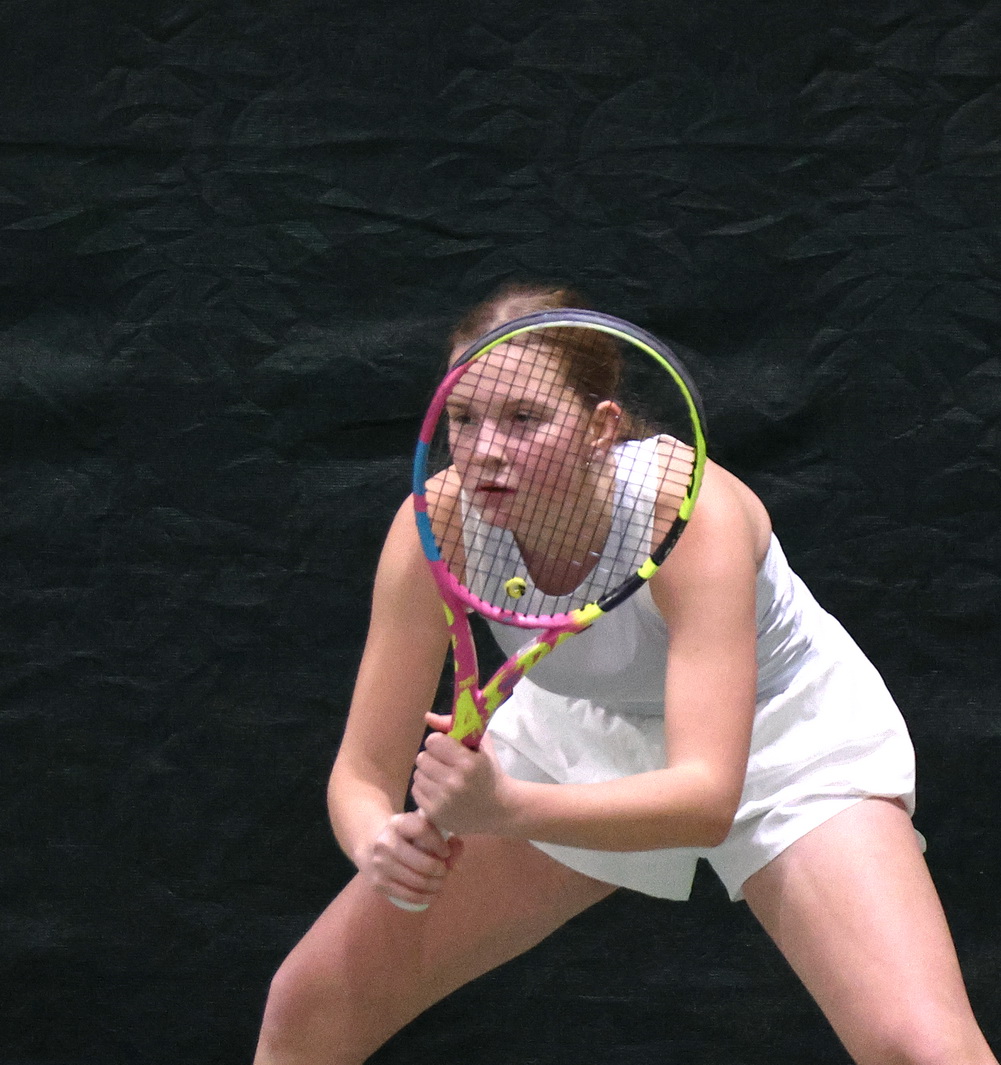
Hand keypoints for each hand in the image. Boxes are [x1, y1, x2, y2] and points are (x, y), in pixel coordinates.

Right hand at [361, 810, 463, 908]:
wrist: (370, 845)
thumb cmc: (404, 836)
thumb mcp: (419, 827)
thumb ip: (442, 835)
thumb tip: (457, 846)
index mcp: (398, 823)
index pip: (422, 830)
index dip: (439, 843)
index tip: (446, 852)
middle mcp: (385, 842)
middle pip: (422, 862)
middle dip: (440, 870)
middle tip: (445, 871)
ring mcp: (380, 864)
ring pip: (417, 881)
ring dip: (435, 885)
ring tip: (441, 883)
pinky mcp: (378, 883)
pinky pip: (407, 895)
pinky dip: (425, 897)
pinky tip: (433, 894)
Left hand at [411, 718, 516, 835]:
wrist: (500, 810)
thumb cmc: (489, 773)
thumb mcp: (480, 745)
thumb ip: (453, 725)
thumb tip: (427, 716)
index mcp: (467, 762)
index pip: (433, 741)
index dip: (440, 743)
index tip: (448, 749)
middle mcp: (453, 782)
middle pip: (422, 757)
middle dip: (433, 758)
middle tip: (445, 764)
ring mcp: (443, 800)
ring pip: (417, 774)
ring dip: (428, 773)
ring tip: (443, 777)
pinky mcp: (435, 814)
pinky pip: (416, 791)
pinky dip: (425, 788)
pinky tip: (440, 791)